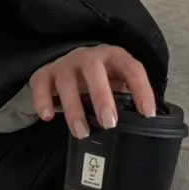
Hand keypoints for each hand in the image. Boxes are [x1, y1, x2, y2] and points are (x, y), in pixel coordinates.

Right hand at [30, 45, 156, 138]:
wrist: (70, 63)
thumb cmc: (100, 78)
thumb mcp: (116, 82)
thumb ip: (127, 96)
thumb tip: (141, 122)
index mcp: (113, 57)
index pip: (131, 68)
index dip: (141, 89)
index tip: (147, 113)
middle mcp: (89, 56)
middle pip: (94, 70)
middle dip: (101, 96)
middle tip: (109, 123)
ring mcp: (65, 63)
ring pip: (67, 81)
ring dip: (75, 108)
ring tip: (82, 132)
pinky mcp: (45, 73)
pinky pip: (41, 84)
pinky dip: (43, 100)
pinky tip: (48, 116)